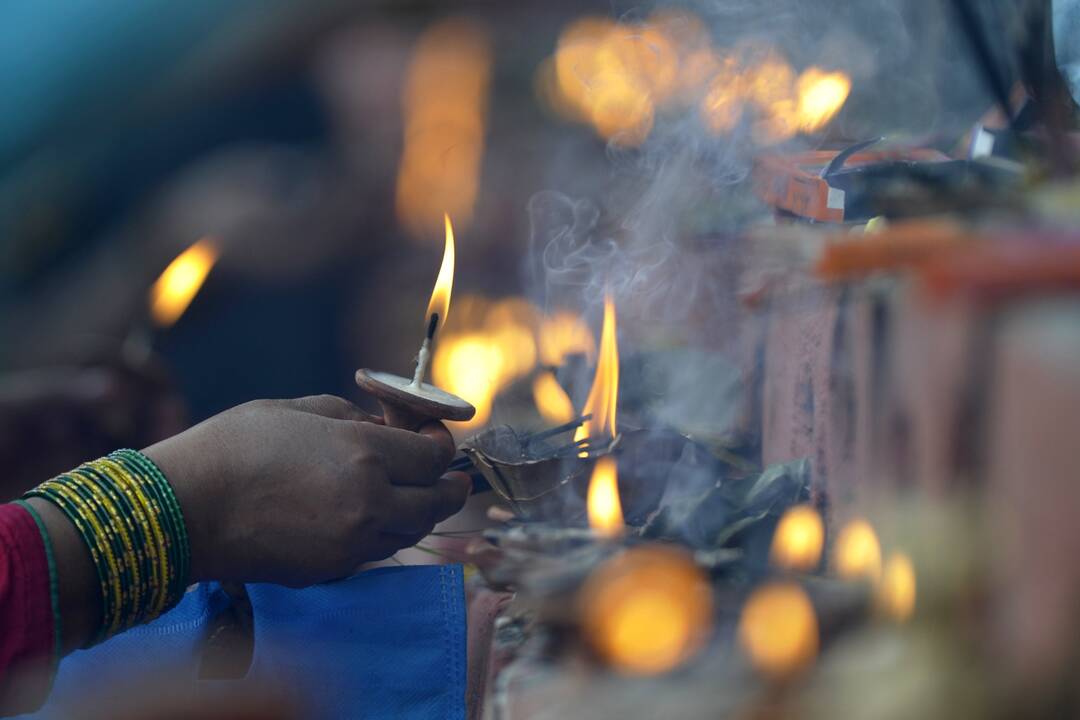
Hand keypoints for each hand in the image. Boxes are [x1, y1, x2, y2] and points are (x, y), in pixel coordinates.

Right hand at [143, 395, 469, 586]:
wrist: (182, 509)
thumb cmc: (233, 447)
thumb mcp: (299, 410)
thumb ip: (352, 419)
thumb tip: (384, 430)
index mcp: (365, 456)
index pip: (435, 457)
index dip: (441, 444)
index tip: (432, 436)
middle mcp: (370, 504)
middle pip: (437, 502)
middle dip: (449, 485)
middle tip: (449, 475)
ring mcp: (351, 544)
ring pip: (412, 532)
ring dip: (419, 511)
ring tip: (413, 493)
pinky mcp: (331, 571)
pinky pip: (377, 551)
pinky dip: (385, 532)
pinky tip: (371, 515)